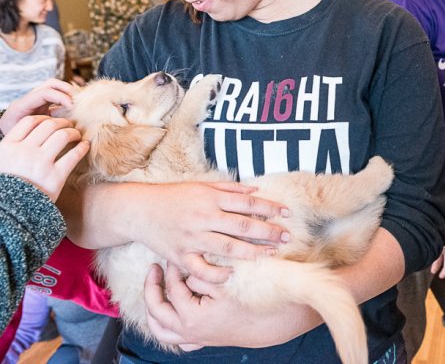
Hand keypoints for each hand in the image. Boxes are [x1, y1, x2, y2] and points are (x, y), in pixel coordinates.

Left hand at [0, 78, 76, 133]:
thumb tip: (66, 128)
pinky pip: (58, 94)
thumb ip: (43, 131)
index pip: (45, 92)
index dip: (61, 97)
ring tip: (79, 105)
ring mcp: (36, 100)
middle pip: (52, 84)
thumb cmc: (18, 141)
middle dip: (68, 90)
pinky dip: (68, 98)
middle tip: (78, 103)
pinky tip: (75, 108)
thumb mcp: (28, 137)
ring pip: (56, 86)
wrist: (9, 140)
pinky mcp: (43, 104)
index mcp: (22, 105)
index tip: (72, 107)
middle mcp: (29, 99)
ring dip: (69, 93)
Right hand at [0, 116, 88, 200]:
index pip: (29, 122)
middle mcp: (25, 151)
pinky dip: (82, 147)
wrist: (10, 213)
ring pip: (63, 135)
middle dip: (62, 122)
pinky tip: (85, 145)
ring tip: (77, 135)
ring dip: (73, 132)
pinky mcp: (56, 176)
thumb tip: (20, 139)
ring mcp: (41, 163)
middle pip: (49, 125)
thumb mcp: (0, 164)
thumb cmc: (5, 189)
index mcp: (8, 147)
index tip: (51, 121)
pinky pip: (73, 155)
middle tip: (69, 125)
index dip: (44, 118)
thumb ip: (9, 149)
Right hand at [132, 182, 291, 282]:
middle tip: (287, 237)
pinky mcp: (180, 255)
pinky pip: (201, 269)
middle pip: (242, 226)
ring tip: (271, 254)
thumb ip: (230, 188)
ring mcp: (192, 238)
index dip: (269, 208)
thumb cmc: (175, 196)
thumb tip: (256, 190)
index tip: (287, 213)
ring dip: (252, 252)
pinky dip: (216, 273)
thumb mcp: (202, 186)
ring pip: (227, 247)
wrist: (140, 210)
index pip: (247, 203)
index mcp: (210, 198)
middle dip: (268, 232)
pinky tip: (232, 275)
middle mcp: (203, 217)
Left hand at [144, 263, 317, 348]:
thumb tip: (187, 263)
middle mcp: (188, 331)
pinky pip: (173, 339)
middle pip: (156, 309)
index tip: (172, 256)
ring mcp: (192, 338)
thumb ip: (204, 273)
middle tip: (154, 268)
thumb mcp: (227, 284)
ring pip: (160, 328)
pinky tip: (168, 312)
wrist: (269, 324)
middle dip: (152, 287)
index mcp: (192, 316)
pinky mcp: (200, 341)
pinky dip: (166, 326)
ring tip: (154, 289)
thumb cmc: (249, 300)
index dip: (172, 270)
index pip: (173, 289)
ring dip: (153, 310)